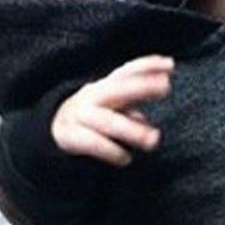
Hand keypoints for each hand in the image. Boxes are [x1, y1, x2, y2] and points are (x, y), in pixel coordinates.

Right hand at [51, 54, 173, 164]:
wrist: (54, 132)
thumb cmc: (92, 120)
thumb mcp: (111, 109)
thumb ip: (130, 109)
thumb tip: (143, 119)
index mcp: (103, 87)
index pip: (126, 72)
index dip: (147, 66)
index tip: (170, 65)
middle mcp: (91, 97)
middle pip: (117, 89)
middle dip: (141, 86)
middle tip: (166, 87)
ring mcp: (79, 116)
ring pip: (108, 121)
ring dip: (132, 130)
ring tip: (154, 140)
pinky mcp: (70, 137)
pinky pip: (92, 143)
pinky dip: (111, 151)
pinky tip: (126, 159)